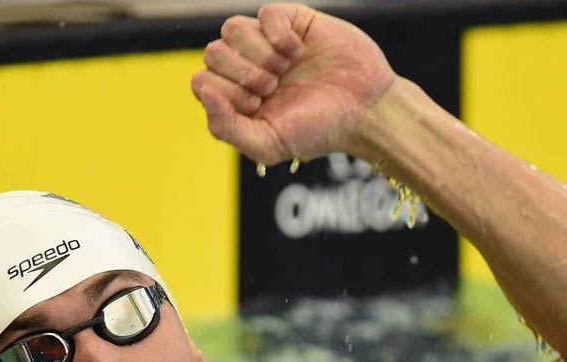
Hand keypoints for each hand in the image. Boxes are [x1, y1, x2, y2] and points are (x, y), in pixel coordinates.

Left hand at [191, 3, 395, 164]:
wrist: (364, 110)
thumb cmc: (317, 130)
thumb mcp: (268, 144)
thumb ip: (226, 127)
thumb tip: (203, 90)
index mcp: (235, 97)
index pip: (202, 81)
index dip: (226, 92)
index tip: (257, 105)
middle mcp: (246, 67)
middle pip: (213, 53)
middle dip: (243, 74)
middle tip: (273, 88)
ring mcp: (266, 42)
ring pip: (230, 28)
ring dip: (258, 53)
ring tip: (284, 69)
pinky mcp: (290, 22)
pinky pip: (265, 13)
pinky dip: (279, 35)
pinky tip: (298, 51)